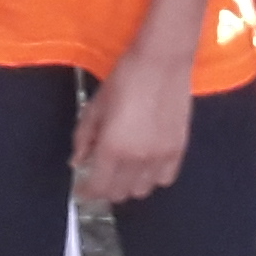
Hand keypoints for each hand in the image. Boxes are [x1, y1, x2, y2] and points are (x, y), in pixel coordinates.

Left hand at [73, 58, 195, 204]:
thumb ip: (83, 137)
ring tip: (125, 168)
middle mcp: (137, 159)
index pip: (98, 188)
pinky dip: (153, 177)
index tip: (82, 189)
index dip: (87, 192)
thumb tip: (77, 161)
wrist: (162, 61)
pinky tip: (146, 164)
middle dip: (106, 188)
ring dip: (130, 184)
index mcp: (112, 148)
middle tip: (101, 173)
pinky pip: (165, 179)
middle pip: (119, 193)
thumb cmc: (125, 78)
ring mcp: (160, 157)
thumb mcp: (96, 105)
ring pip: (142, 190)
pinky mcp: (179, 150)